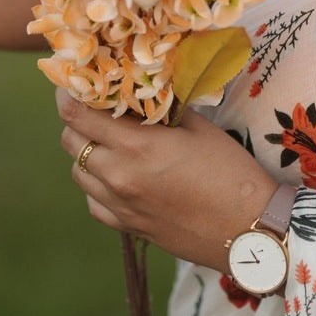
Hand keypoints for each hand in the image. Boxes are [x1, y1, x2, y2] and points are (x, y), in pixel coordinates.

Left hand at [57, 89, 279, 270]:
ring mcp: (120, 206)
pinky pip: (93, 201)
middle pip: (70, 143)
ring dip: (86, 153)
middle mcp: (119, 176)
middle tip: (94, 111)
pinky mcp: (127, 228)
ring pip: (77, 173)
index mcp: (137, 146)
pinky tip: (118, 176)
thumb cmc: (230, 171)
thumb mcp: (198, 127)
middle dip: (77, 122)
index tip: (70, 86)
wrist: (247, 229)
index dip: (68, 97)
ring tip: (109, 142)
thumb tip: (142, 93)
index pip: (78, 117)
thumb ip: (162, 109)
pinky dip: (96, 185)